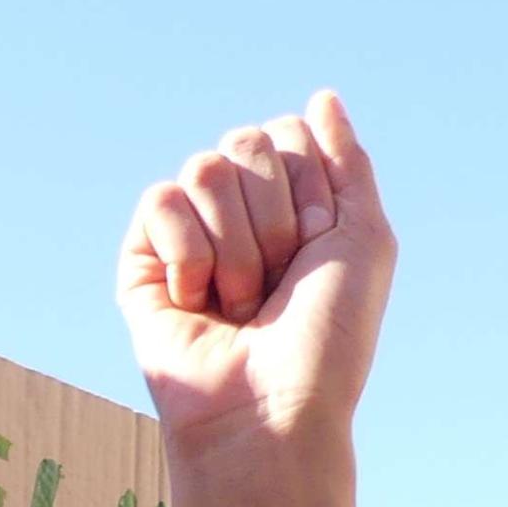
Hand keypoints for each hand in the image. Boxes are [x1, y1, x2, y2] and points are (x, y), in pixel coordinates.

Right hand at [116, 89, 389, 465]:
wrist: (270, 411)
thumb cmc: (326, 341)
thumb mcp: (365, 239)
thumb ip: (348, 161)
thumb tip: (321, 95)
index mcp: (293, 203)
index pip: (291, 134)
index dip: (310, 190)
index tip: (317, 251)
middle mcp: (240, 213)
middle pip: (247, 141)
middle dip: (273, 217)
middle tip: (276, 285)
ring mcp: (189, 233)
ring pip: (203, 166)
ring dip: (235, 244)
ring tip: (238, 303)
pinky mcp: (142, 260)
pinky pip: (159, 198)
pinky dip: (188, 253)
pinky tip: (194, 301)